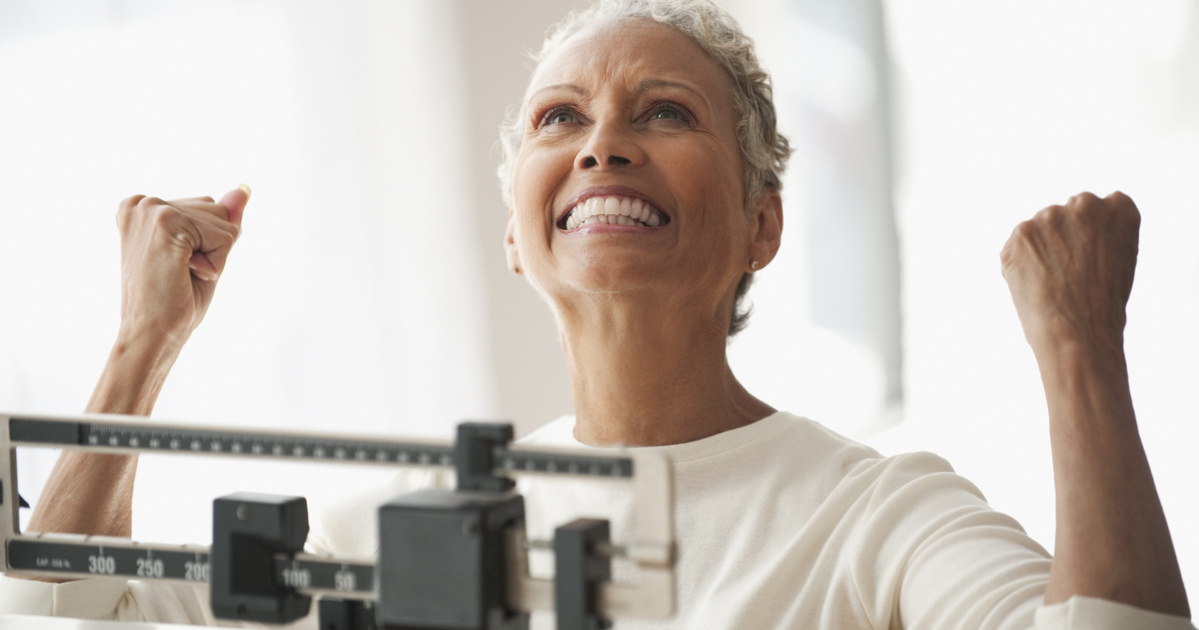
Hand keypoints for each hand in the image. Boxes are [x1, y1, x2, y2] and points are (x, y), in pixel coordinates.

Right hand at [115, 186, 249, 348]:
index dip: (207, 244)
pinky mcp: (167, 221)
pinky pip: (226, 236)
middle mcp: (142, 202)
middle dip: (214, 246)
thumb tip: (244, 188)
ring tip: (182, 274)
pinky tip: (187, 274)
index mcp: (142, 206)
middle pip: (218, 209)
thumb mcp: (205, 253)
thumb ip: (221, 218)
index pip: (209, 207)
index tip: (177, 266)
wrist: (151, 335)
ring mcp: (152, 209)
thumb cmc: (175, 302)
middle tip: (181, 273)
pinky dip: (218, 263)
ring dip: (216, 256)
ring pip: (225, 222)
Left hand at [1000, 191, 1139, 355]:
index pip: (1100, 206)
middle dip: (1061, 238)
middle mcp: (1087, 204)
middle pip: (1064, 213)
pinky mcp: (1021, 232)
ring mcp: (1051, 215)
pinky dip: (1018, 264)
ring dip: (1038, 250)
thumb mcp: (1120, 261)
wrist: (1078, 333)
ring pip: (1037, 229)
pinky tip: (1034, 284)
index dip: (1090, 235)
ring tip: (1052, 283)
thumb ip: (1102, 233)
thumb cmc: (1102, 308)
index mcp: (1120, 207)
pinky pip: (1015, 246)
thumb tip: (1075, 227)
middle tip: (1067, 274)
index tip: (1090, 258)